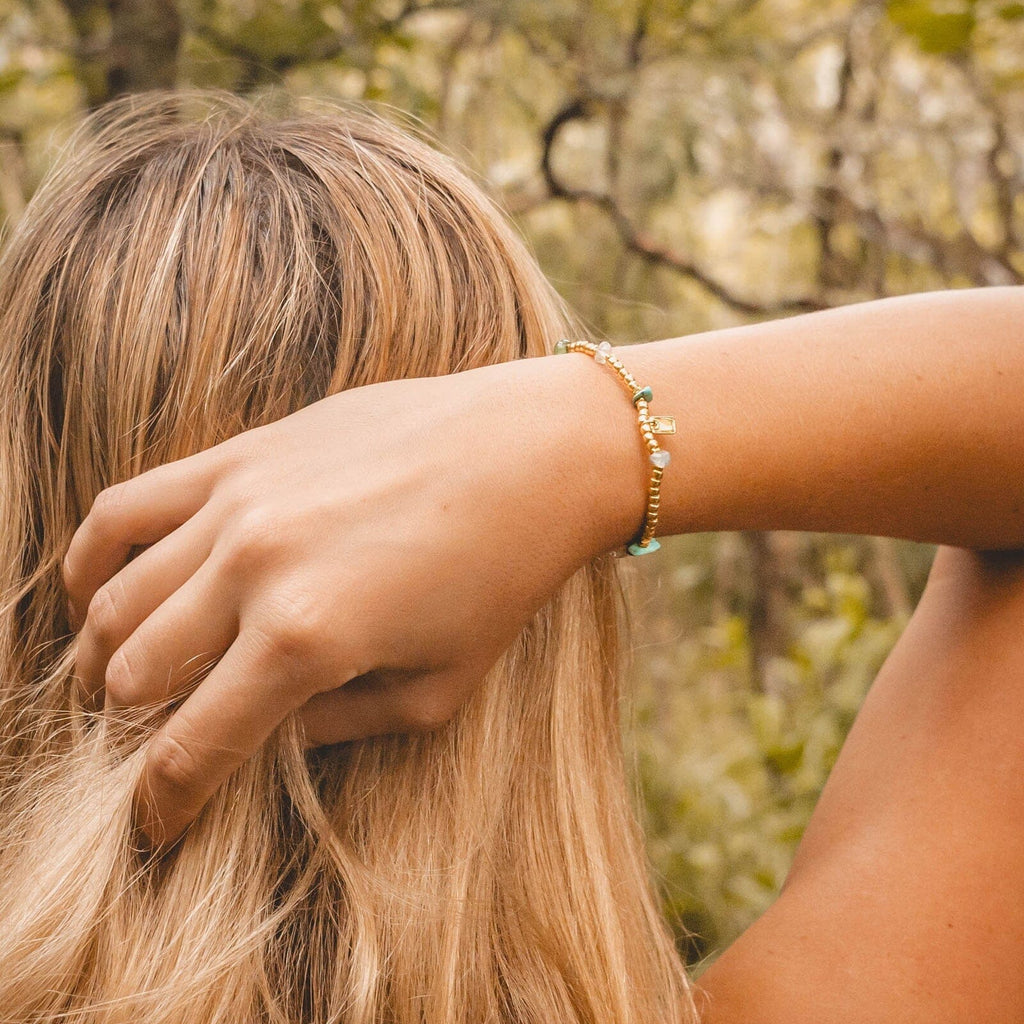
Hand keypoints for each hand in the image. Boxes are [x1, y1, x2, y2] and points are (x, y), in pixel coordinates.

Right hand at [63, 354, 640, 843]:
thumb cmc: (502, 576)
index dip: (163, 803)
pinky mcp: (242, 453)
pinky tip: (96, 590)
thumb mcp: (437, 689)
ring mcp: (240, 501)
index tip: (156, 825)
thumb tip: (263, 734)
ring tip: (119, 679)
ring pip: (117, 598)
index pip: (191, 748)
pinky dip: (92, 559)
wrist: (533, 452)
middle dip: (130, 729)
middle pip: (133, 674)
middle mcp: (254, 568)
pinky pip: (125, 506)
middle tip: (155, 741)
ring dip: (105, 654)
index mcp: (307, 639)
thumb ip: (336, 727)